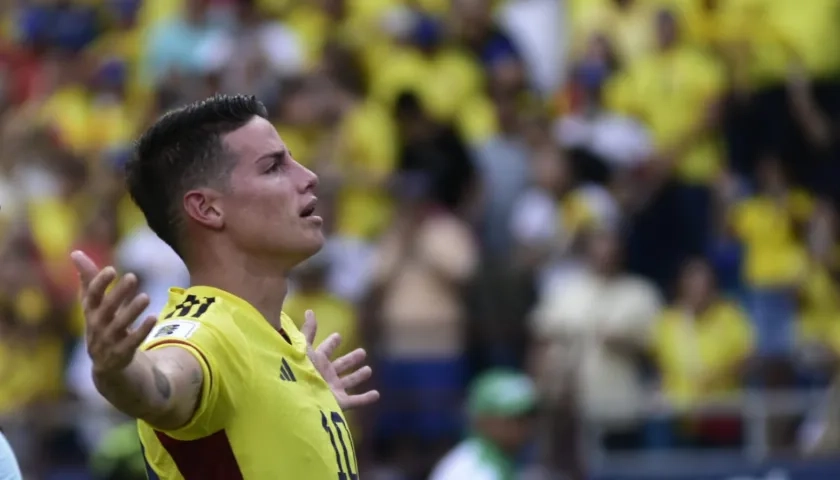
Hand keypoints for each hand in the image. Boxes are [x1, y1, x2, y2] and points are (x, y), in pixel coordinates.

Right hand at [71, 250, 156, 374]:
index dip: (99, 283)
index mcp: (90, 313)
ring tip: (146, 296)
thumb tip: (75, 253)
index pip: (91, 296)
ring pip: (119, 326)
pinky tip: (154, 317)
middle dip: (118, 294)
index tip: (111, 269)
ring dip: (132, 311)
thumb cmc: (102, 326)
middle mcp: (97, 327)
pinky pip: (132, 342)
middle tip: (133, 276)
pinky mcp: (121, 354)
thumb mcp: (94, 305)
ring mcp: (108, 342)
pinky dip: (142, 330)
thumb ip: (89, 280)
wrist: (106, 366)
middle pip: (106, 309)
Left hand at [301, 310, 379, 409]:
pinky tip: (376, 395)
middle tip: (362, 353)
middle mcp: (325, 375)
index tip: (337, 336)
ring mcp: (333, 389)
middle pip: (341, 365)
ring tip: (368, 370)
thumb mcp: (303, 348)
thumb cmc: (298, 371)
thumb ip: (307, 331)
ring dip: (358, 376)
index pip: (325, 350)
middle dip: (350, 359)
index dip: (331, 343)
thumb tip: (309, 311)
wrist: (298, 398)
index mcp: (316, 361)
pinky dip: (366, 398)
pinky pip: (356, 401)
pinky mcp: (339, 402)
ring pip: (349, 381)